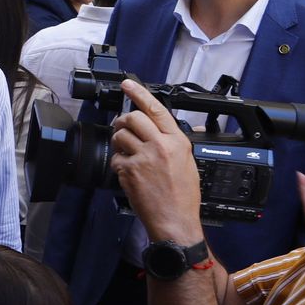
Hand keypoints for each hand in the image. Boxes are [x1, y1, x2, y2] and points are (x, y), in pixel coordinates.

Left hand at [108, 80, 204, 245]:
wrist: (175, 220)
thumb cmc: (183, 196)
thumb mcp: (189, 163)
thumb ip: (177, 143)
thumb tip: (177, 129)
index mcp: (177, 141)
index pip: (157, 109)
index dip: (140, 93)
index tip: (128, 84)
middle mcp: (161, 145)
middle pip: (133, 118)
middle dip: (123, 121)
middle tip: (122, 128)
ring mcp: (143, 157)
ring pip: (120, 136)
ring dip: (119, 143)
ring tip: (127, 154)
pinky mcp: (130, 170)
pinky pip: (116, 158)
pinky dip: (118, 164)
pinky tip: (128, 173)